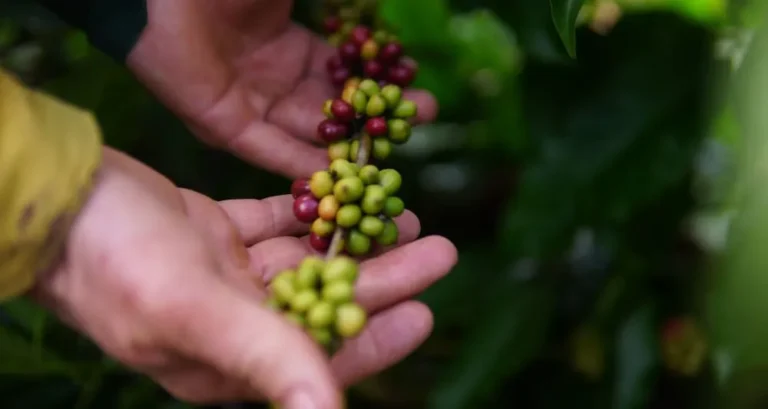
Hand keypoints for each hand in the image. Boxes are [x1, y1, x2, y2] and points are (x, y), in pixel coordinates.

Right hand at [31, 148, 455, 407]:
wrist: (53, 198)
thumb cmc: (114, 259)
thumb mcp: (192, 309)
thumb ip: (264, 357)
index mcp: (228, 358)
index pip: (320, 356)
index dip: (377, 338)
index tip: (425, 310)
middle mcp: (231, 322)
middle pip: (325, 302)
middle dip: (381, 277)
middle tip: (436, 247)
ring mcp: (221, 275)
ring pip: (305, 261)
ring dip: (352, 241)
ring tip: (400, 214)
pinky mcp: (211, 233)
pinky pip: (272, 225)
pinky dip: (306, 213)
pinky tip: (340, 195)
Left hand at [127, 0, 437, 177]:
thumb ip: (341, 5)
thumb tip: (379, 9)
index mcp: (285, 44)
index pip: (339, 73)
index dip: (376, 83)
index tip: (415, 89)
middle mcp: (268, 78)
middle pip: (328, 107)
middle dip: (372, 117)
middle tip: (420, 121)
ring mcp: (245, 102)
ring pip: (302, 133)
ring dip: (341, 147)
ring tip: (386, 155)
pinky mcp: (220, 123)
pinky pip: (265, 148)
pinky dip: (296, 161)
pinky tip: (332, 175)